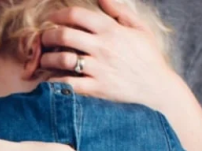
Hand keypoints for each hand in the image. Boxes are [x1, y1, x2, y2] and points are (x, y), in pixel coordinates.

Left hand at [39, 0, 182, 110]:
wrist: (157, 86)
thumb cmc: (148, 56)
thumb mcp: (138, 28)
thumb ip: (118, 11)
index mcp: (111, 30)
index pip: (77, 16)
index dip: (58, 15)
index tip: (51, 19)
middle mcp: (102, 48)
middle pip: (64, 36)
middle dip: (48, 36)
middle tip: (43, 39)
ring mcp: (98, 69)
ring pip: (62, 60)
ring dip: (47, 59)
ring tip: (44, 60)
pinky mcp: (96, 88)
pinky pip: (68, 84)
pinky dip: (54, 81)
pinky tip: (50, 79)